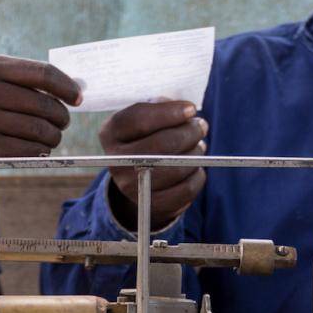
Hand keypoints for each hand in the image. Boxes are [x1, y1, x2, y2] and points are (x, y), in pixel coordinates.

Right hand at [0, 55, 80, 165]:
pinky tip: (37, 150)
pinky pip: (29, 151)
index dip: (67, 87)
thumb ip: (21, 78)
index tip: (77, 98)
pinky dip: (40, 152)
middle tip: (61, 123)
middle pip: (44, 104)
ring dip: (53, 137)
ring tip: (50, 138)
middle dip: (60, 117)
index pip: (42, 73)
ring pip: (40, 130)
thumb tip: (72, 87)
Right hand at [99, 100, 207, 230]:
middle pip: (160, 144)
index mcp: (111, 132)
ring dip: (196, 154)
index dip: (169, 112)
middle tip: (201, 126)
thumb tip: (188, 113)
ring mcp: (130, 186)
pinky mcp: (149, 204)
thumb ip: (162, 108)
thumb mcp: (146, 116)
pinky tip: (195, 167)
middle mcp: (116, 160)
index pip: (138, 119)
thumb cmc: (147, 136)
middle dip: (188, 132)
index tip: (191, 108)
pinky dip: (197, 176)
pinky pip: (185, 189)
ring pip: (176, 167)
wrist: (136, 177)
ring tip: (199, 146)